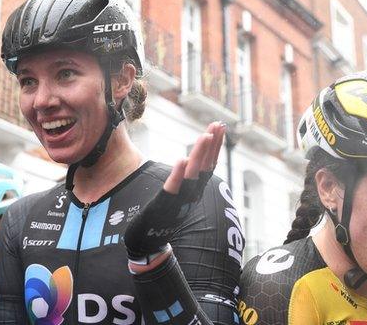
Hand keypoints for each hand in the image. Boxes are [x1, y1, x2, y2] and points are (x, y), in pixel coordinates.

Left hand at [125, 122, 225, 264]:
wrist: (147, 241)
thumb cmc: (161, 216)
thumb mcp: (177, 194)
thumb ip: (184, 179)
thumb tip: (191, 159)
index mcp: (194, 191)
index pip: (208, 165)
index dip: (215, 146)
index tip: (220, 128)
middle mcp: (191, 195)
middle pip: (205, 167)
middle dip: (212, 145)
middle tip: (218, 124)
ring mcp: (179, 200)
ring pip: (192, 175)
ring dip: (200, 155)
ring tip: (205, 136)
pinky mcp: (164, 205)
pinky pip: (173, 188)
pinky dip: (178, 174)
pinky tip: (182, 159)